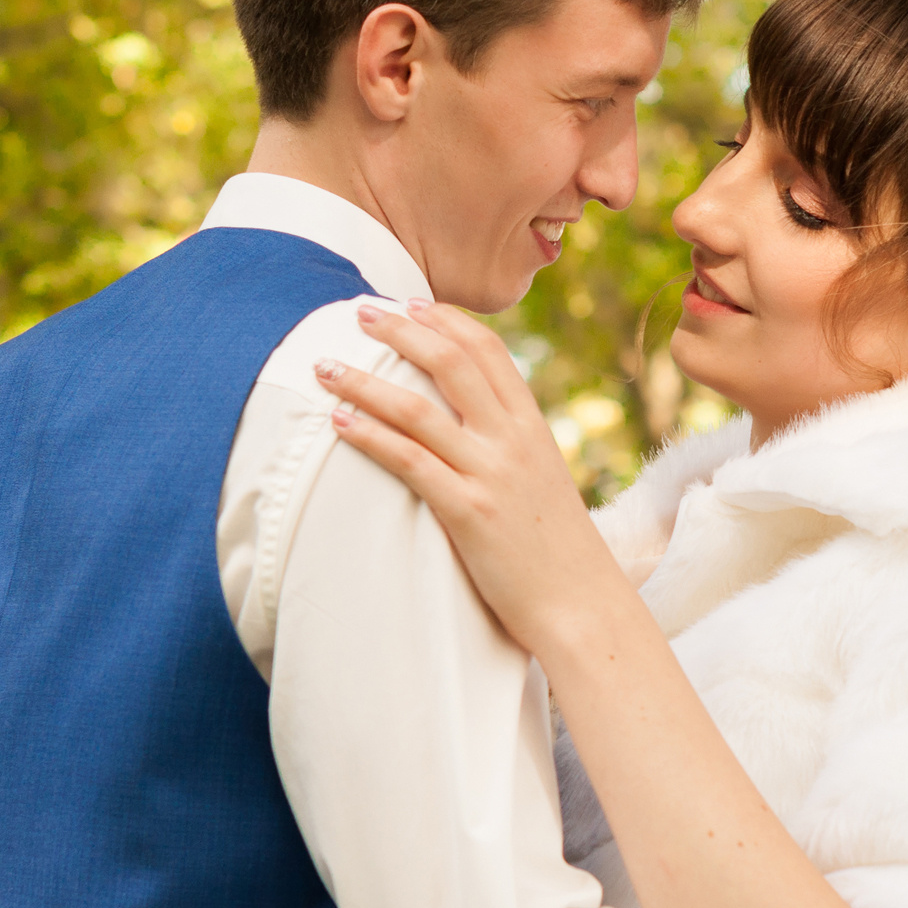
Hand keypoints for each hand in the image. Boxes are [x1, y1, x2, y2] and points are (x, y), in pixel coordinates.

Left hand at [316, 300, 627, 653]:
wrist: (583, 604)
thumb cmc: (558, 550)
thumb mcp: (544, 480)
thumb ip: (514, 445)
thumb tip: (478, 423)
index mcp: (533, 425)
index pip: (489, 350)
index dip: (446, 319)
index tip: (411, 302)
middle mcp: (513, 440)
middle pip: (450, 362)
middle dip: (399, 330)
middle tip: (359, 312)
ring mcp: (491, 473)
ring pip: (417, 408)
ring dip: (363, 381)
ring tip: (325, 366)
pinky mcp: (468, 512)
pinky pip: (408, 461)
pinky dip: (368, 435)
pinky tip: (337, 422)